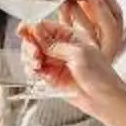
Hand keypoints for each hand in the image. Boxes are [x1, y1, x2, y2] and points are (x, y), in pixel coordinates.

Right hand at [26, 9, 125, 125]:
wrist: (103, 98)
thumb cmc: (99, 74)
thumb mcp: (79, 53)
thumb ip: (55, 44)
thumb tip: (36, 31)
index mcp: (70, 36)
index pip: (45, 27)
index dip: (32, 28)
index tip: (22, 30)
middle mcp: (60, 47)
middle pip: (35, 40)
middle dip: (30, 45)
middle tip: (34, 53)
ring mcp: (54, 61)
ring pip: (31, 54)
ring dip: (29, 58)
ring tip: (37, 65)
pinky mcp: (50, 76)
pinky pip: (33, 69)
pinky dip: (30, 70)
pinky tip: (36, 72)